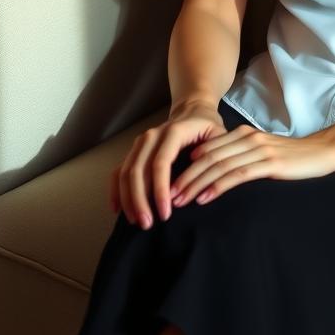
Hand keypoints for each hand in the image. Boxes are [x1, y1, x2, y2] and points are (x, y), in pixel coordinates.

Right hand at [109, 98, 226, 228]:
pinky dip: (116, 191)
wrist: (193, 111)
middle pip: (137, 170)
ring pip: (125, 172)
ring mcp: (139, 143)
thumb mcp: (218, 135)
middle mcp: (151, 136)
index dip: (160, 190)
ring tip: (137, 221)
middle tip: (148, 224)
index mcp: (173, 131)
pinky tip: (118, 210)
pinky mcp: (133, 151)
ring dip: (128, 199)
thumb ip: (213, 156)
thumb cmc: (207, 127)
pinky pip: (118, 171)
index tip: (166, 213)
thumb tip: (203, 184)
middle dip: (140, 200)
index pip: (161, 163)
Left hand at [169, 124, 334, 209]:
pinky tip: (205, 198)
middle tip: (166, 196)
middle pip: (208, 158)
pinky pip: (238, 174)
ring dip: (196, 184)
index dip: (185, 168)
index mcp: (243, 133)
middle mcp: (248, 138)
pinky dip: (218, 186)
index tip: (168, 184)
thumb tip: (211, 175)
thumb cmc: (292, 157)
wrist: (324, 152)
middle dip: (185, 177)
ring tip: (180, 200)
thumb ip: (239, 158)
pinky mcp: (270, 163)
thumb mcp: (261, 153)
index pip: (206, 150)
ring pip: (219, 166)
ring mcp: (259, 149)